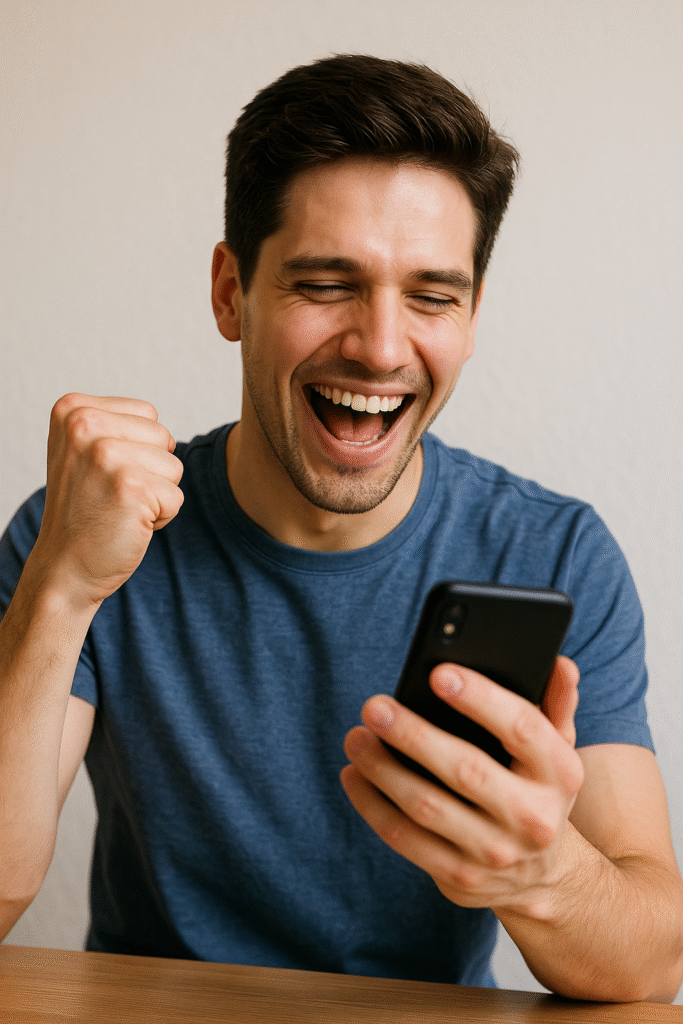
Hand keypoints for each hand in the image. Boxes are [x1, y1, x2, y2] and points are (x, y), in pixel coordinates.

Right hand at [31, 393, 183, 608]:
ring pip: (173, 466)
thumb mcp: (82, 453)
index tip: (103, 473)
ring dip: (156, 494)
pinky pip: (176, 497)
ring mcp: (106, 455)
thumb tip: (166, 433)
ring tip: (119, 508)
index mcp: (73, 409)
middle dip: (151, 470)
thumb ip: (116, 427)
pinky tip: (127, 524)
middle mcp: (85, 425)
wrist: (64, 567)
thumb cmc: (83, 511)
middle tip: (112, 494)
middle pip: (163, 437)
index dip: (138, 449)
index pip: (147, 414)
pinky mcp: (131, 487)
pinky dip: (161, 517)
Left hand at [341, 657, 583, 917]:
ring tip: (356, 737)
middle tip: (374, 706)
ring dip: (383, 769)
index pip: (523, 727)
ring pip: (428, 807)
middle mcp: (533, 817)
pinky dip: (373, 805)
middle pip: (466, 769)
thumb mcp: (556, 749)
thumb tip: (558, 663)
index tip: (437, 673)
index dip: (481, 698)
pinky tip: (354, 775)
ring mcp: (496, 853)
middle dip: (414, 735)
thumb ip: (556, 702)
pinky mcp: (461, 879)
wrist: (543, 876)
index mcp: (560, 772)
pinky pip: (406, 839)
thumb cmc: (536, 788)